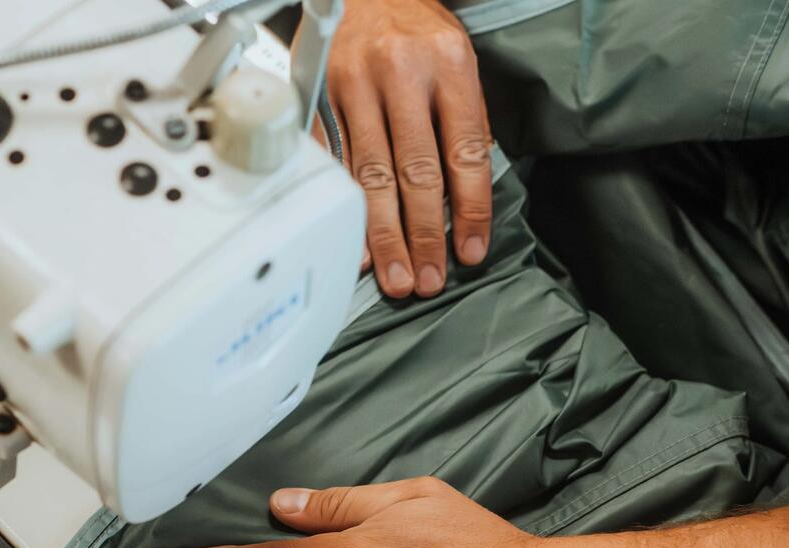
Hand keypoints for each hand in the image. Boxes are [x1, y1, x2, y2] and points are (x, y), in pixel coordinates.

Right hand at [320, 0, 492, 298]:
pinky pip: (333, 162)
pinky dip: (343, 207)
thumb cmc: (416, 28)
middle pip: (414, 171)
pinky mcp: (319, 95)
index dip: (468, 210)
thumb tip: (464, 202)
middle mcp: (401, 72)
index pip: (464, 153)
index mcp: (449, 64)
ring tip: (394, 274)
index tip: (468, 251)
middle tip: (426, 278)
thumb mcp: (457, 62)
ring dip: (382, 234)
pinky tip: (352, 241)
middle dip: (422, 234)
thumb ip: (463, 125)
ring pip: (371, 174)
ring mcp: (354, 84)